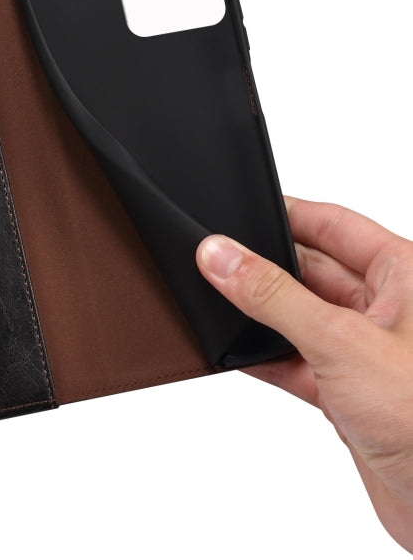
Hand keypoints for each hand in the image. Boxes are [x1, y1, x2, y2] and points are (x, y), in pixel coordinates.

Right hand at [196, 197, 412, 552]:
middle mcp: (385, 309)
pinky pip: (292, 361)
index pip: (331, 224)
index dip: (284, 214)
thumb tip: (221, 256)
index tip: (234, 214)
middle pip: (307, 270)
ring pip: (296, 316)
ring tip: (217, 307)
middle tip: (214, 264)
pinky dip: (262, 358)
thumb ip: (273, 297)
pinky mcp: (345, 392)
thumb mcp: (340, 341)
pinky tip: (234, 355)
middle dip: (262, 269)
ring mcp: (362, 351)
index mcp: (405, 275)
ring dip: (258, 317)